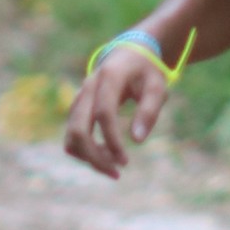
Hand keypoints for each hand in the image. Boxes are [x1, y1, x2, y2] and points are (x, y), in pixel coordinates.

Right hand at [64, 44, 169, 178]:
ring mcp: (79, 99)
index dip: (112, 141)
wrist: (128, 55)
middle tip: (117, 174)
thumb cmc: (146, 72)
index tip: (125, 162)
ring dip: (89, 157)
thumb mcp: (157, 86)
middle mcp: (87, 88)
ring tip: (115, 165)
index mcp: (108, 78)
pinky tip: (107, 154)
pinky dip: (85, 151)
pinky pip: (73, 136)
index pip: (103, 114)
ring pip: (71, 136)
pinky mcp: (77, 109)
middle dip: (94, 157)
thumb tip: (137, 141)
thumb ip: (149, 110)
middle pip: (78, 130)